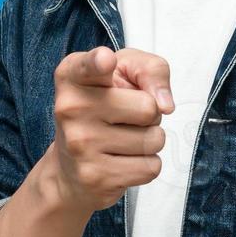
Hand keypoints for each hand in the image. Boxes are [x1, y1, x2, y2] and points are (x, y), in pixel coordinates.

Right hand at [48, 46, 173, 213]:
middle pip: (148, 107)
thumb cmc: (104, 109)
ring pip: (154, 139)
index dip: (99, 61)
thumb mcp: (124, 74)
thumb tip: (165, 104)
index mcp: (73, 75)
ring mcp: (80, 144)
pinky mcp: (95, 176)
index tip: (105, 60)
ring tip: (122, 139)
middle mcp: (70, 107)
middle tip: (124, 118)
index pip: (89, 65)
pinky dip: (145, 164)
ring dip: (149, 140)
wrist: (70, 170)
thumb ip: (151, 69)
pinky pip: (151, 167)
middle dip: (150, 114)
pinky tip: (121, 160)